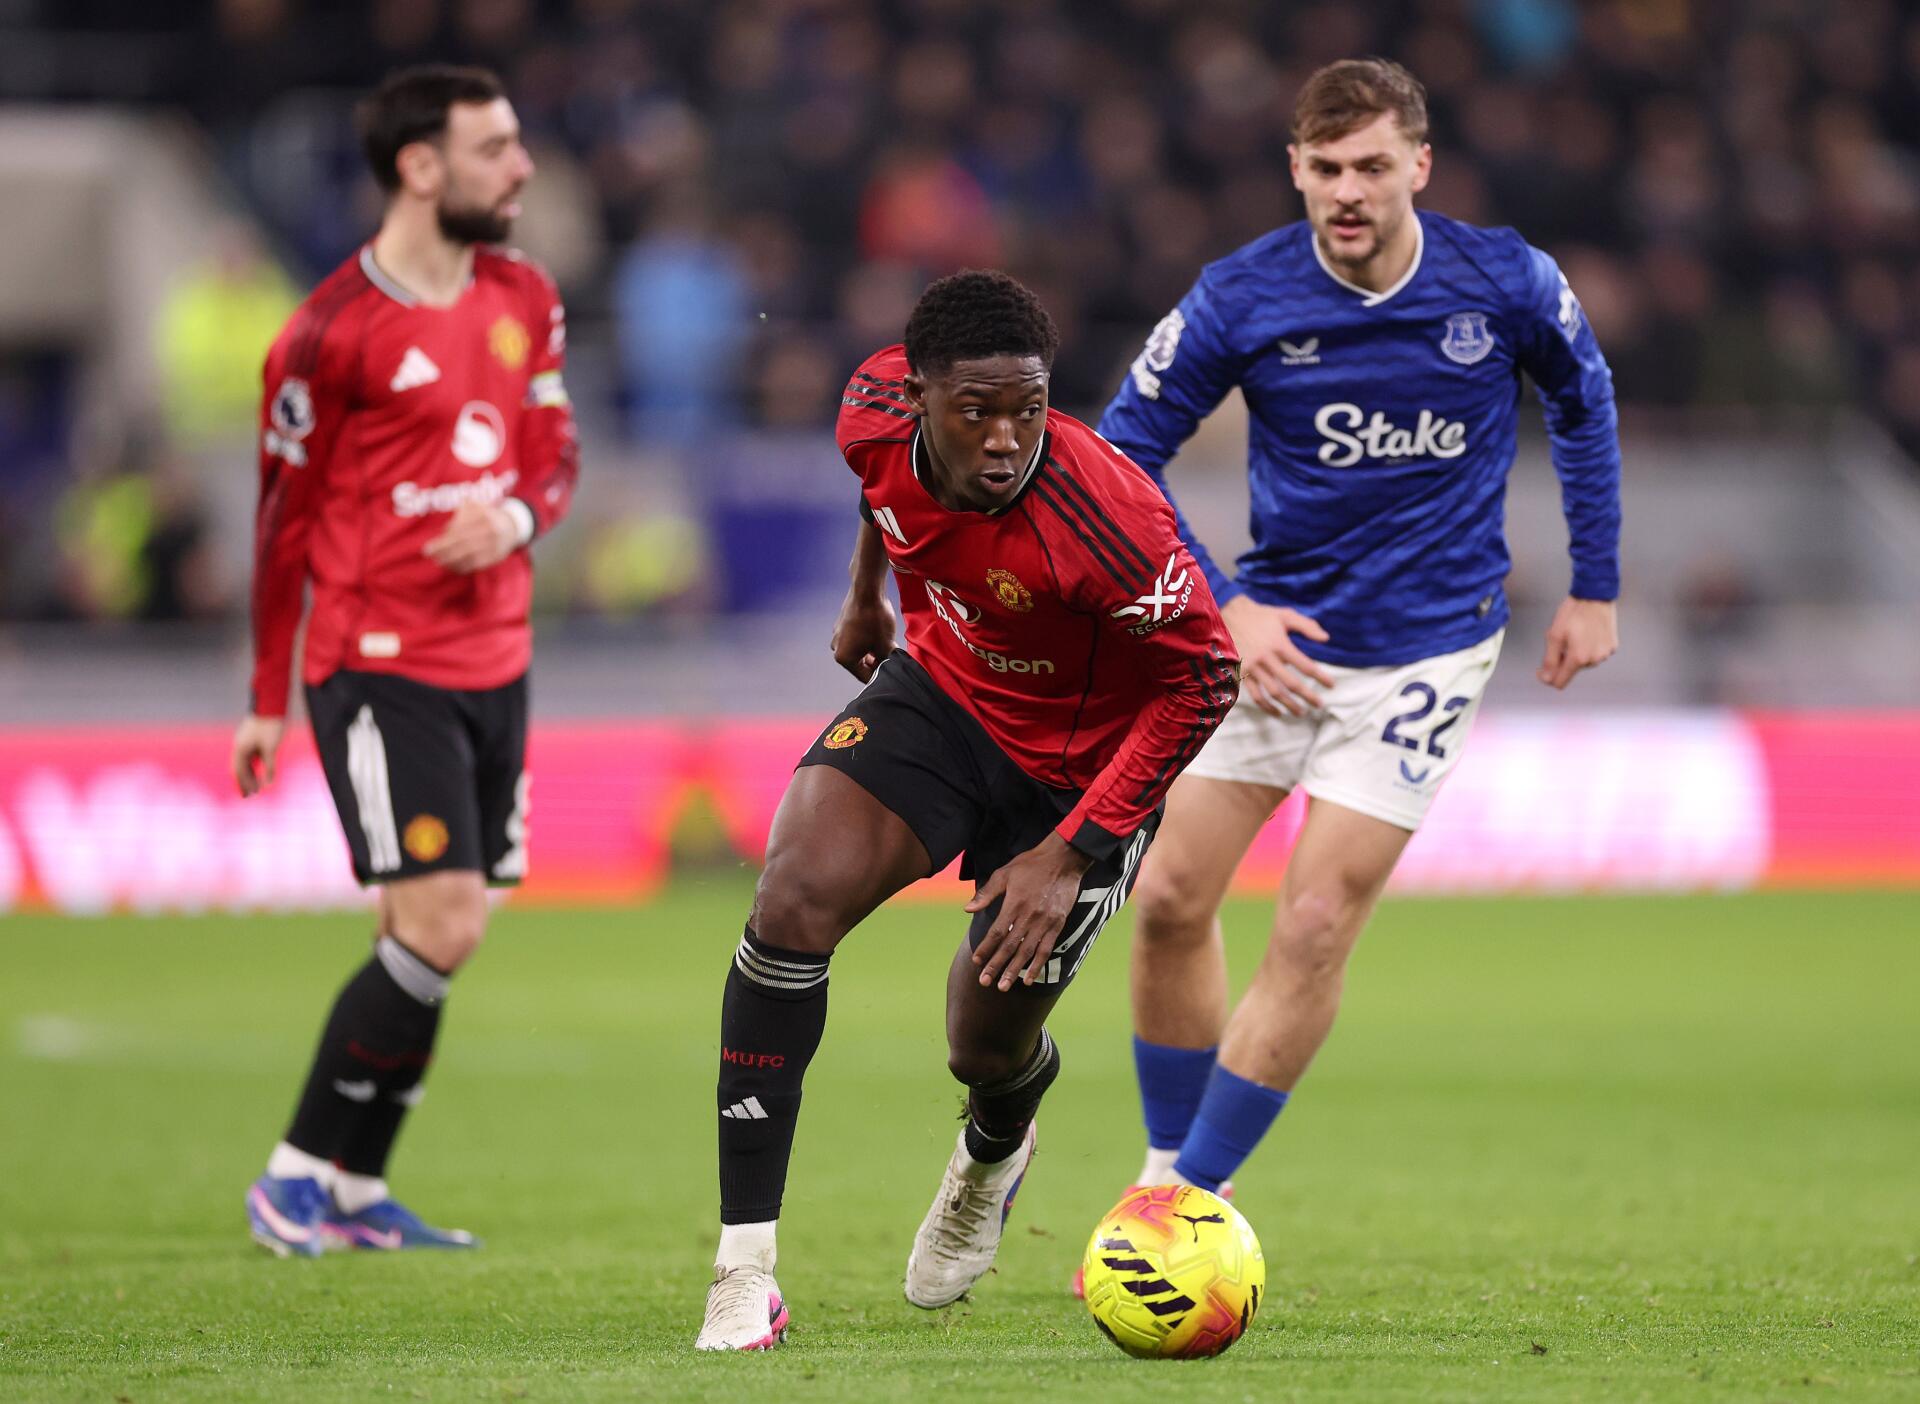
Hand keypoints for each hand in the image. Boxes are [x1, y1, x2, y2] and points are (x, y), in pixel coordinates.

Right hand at [232, 714, 285, 796]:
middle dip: (244, 782)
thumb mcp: (271, 749)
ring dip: (248, 774)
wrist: (270, 704)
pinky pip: (249, 755)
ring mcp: (243, 741)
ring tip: (255, 786)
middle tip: (249, 795)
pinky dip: (252, 765)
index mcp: (240, 750)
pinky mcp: (250, 737)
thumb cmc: (271, 726)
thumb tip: (268, 784)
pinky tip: (258, 771)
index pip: (239, 772)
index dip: (244, 784)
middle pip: (239, 768)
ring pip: (244, 762)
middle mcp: (239, 746)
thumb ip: (269, 767)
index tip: (249, 796)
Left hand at [424, 500, 518, 573]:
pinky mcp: (496, 557)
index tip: (429, 546)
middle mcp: (491, 530)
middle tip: (429, 554)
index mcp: (484, 515)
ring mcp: (495, 544)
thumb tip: (445, 531)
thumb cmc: (485, 515)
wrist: (511, 526)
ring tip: (438, 562)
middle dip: (444, 550)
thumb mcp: (475, 506)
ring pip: (470, 555)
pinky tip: (451, 567)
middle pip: (464, 543)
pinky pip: (477, 564)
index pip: (460, 530)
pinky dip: (462, 567)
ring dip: (451, 560)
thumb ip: (461, 512)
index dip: (444, 539)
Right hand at [831, 588, 897, 681]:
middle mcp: (837, 648)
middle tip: (891, 656)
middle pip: (861, 664)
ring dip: (873, 650)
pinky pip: (856, 638)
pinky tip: (878, 632)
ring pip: (859, 650)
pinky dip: (867, 639)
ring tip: (887, 643)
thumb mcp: (885, 645)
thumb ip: (887, 661)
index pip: (865, 676)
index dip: (881, 675)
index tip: (892, 671)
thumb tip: (890, 666)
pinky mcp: (842, 624)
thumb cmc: (875, 619)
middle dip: (877, 662)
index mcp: (844, 658)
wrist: (866, 591)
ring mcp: (838, 635)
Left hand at [966, 832, 1094, 990]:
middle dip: (996, 966)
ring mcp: (1045, 922)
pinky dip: (1037, 965)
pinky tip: (1029, 979)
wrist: (1063, 860)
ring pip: (1027, 952)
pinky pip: (1046, 949)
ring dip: (1014, 971)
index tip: (976, 961)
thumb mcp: (1005, 873)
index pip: (997, 932)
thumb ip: (987, 893)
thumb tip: (968, 909)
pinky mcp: (1057, 924)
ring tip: (1003, 987)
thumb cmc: (1031, 864)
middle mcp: (1029, 916)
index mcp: (1014, 903)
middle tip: (984, 982)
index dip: (986, 948)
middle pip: (1010, 947)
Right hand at [1222, 595, 1334, 715]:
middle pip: (1291, 683)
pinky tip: (1277, 712)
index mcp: (1279, 644)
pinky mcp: (1242, 673)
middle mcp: (1266, 658)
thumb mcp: (1285, 615)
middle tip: (1320, 705)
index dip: (1320, 677)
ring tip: (1301, 712)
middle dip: (1307, 696)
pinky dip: (1266, 707)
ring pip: (1273, 692)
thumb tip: (1325, 638)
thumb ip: (1307, 626)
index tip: (1331, 686)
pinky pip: (1255, 695)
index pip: (1305, 665)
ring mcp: (1253, 667)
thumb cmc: (1261, 616)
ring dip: (1289, 705)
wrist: (1229, 615)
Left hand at [1538, 596, 1617, 688]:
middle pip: (1572, 670)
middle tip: (1561, 640)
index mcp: (1578, 658)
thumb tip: (1546, 679)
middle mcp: (1594, 660)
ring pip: (1584, 663)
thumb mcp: (1554, 635)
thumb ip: (1550, 660)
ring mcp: (1605, 654)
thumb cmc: (1573, 612)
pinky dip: (1589, 648)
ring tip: (1576, 634)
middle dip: (1563, 660)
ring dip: (1577, 654)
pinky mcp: (1612, 647)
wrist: (1596, 595)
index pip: (1560, 682)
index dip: (1548, 678)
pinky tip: (1587, 633)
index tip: (1541, 669)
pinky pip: (1596, 654)